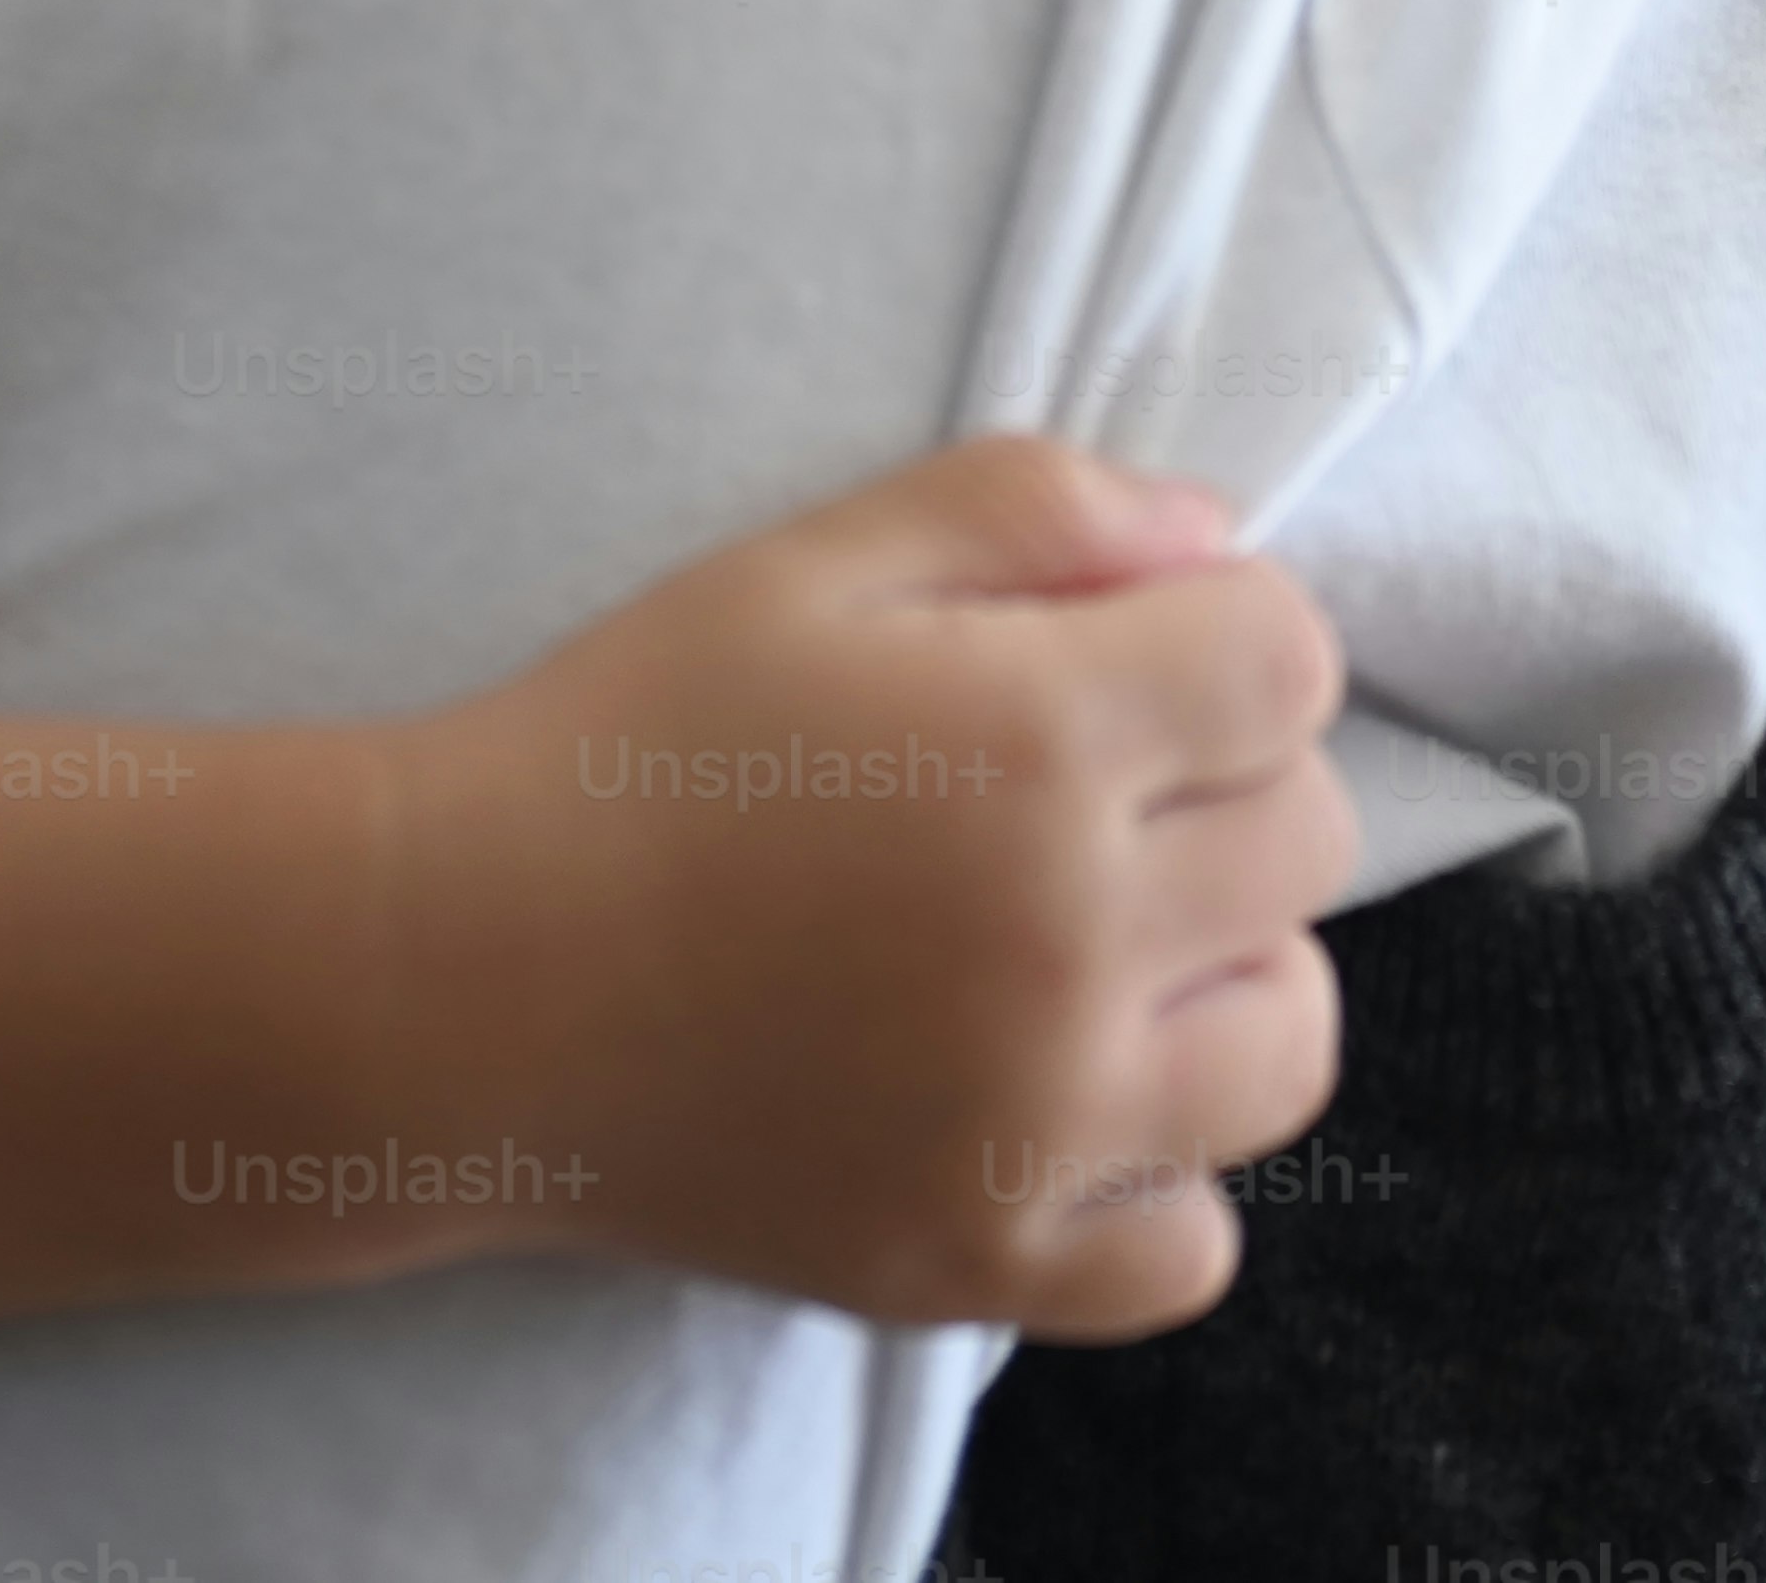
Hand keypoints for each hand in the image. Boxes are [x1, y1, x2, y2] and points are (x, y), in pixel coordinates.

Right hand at [401, 434, 1354, 1339]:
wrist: (457, 980)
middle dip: (1226, 782)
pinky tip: (1065, 1101)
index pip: (1290, 663)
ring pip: (1291, 1045)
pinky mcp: (979, 1258)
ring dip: (1232, 974)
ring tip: (1107, 943)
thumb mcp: (817, 559)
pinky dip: (1161, 1178)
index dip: (1220, 631)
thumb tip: (1219, 539)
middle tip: (1087, 786)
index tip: (1123, 651)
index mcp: (1041, 742)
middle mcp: (1070, 939)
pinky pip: (1192, 1249)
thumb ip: (1036, 507)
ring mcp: (1035, 1124)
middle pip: (1308, 840)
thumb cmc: (634, 742)